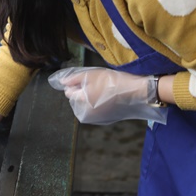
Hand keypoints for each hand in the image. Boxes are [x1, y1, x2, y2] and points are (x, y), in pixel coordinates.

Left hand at [48, 67, 167, 124]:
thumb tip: (62, 82)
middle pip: (77, 100)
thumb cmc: (111, 81)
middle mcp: (85, 113)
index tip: (87, 80)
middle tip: (97, 84)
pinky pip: (95, 111)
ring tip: (103, 90)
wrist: (133, 91)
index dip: (76, 84)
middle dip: (82, 92)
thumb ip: (74, 79)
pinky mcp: (105, 120)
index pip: (69, 93)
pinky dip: (98, 105)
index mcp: (80, 101)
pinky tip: (107, 98)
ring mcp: (95, 119)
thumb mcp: (91, 75)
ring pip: (86, 106)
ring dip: (90, 99)